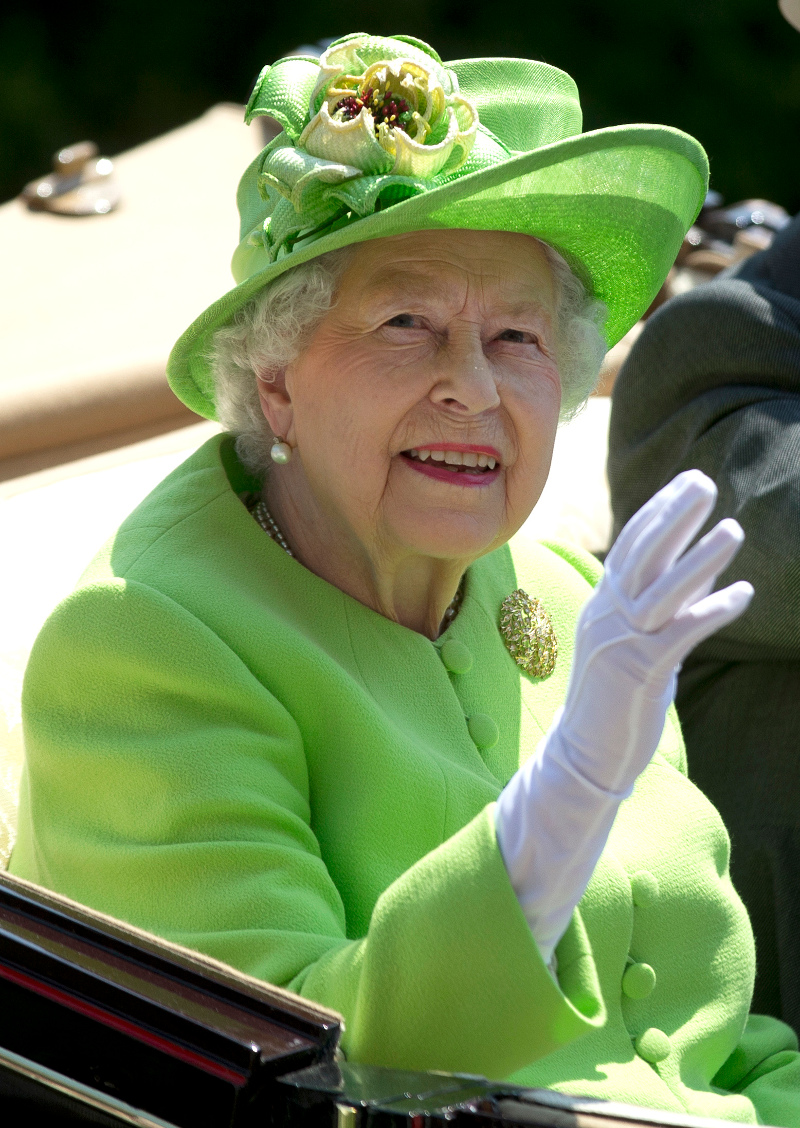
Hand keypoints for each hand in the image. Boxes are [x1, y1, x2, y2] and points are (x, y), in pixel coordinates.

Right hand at [557, 468, 752, 795]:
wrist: (583, 750)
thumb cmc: (613, 695)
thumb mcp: (633, 639)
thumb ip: (662, 603)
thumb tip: (701, 570)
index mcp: (603, 603)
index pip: (629, 546)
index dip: (659, 511)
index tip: (686, 482)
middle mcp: (607, 614)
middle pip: (640, 554)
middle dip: (673, 516)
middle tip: (704, 482)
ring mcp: (621, 641)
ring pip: (662, 591)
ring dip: (700, 558)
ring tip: (734, 530)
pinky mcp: (639, 672)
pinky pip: (680, 634)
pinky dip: (711, 610)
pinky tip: (742, 593)